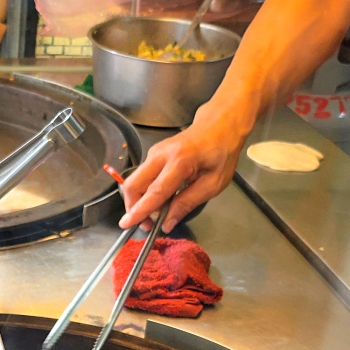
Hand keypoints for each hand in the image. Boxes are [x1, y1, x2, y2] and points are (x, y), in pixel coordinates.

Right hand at [119, 108, 248, 232]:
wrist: (220, 125)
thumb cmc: (221, 153)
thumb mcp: (213, 184)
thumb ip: (187, 203)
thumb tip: (167, 223)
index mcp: (180, 161)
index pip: (155, 191)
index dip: (141, 210)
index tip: (127, 224)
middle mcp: (161, 155)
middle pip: (134, 184)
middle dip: (133, 207)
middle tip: (145, 224)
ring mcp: (154, 152)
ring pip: (135, 181)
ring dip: (139, 201)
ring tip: (155, 214)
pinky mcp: (153, 154)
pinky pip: (142, 177)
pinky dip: (145, 192)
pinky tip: (160, 199)